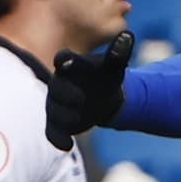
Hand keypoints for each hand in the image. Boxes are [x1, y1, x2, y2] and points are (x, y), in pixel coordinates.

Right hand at [43, 29, 134, 150]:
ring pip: (53, 110)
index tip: (67, 61)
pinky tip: (67, 146)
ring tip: (77, 117)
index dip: (65, 60)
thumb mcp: (114, 66)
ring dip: (63, 115)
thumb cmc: (106, 77)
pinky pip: (52, 131)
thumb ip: (119, 52)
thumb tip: (128, 35)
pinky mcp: (57, 122)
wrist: (103, 99)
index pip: (63, 58)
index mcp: (71, 65)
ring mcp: (56, 103)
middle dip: (65, 93)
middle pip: (56, 87)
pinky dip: (57, 138)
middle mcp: (59, 83)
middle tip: (80, 99)